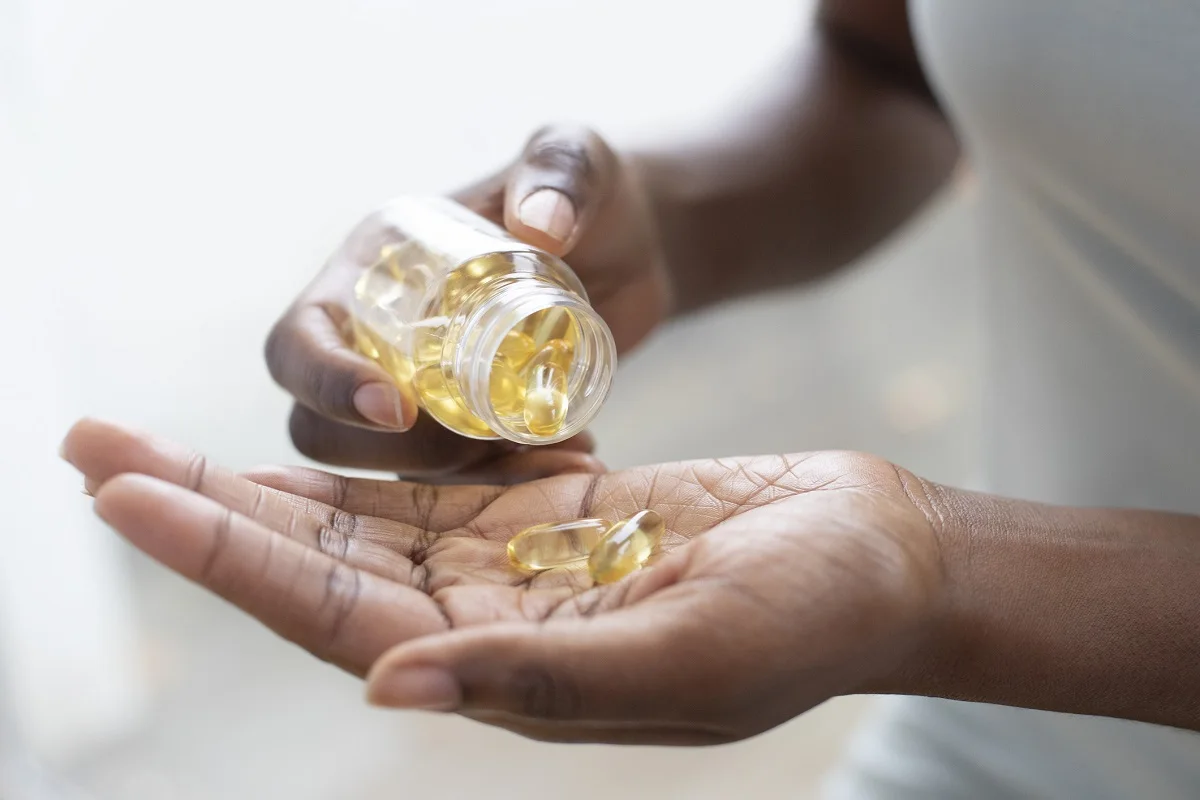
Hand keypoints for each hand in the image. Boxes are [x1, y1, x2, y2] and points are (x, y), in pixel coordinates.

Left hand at [63, 419, 942, 744]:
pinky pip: (427, 483)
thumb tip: (385, 682)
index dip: (223, 555)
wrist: (871, 556)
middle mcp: (489, 622)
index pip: (330, 614)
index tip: (125, 491)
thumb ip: (541, 675)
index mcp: (508, 669)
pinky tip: (296, 434)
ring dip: (255, 480)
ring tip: (156, 441)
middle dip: (201, 509)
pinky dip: (356, 457)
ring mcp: (515, 563)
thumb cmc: (808, 615)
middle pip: (314, 563)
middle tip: (89, 449)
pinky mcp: (547, 509)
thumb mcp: (687, 656)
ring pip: (356, 520)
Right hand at [265, 126, 670, 481]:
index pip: (299, 340)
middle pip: (324, 427)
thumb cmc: (591, 193)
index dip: (326, 383)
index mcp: (371, 269)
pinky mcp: (469, 428)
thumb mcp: (579, 162)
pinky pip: (461, 481)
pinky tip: (577, 458)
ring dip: (465, 480)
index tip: (399, 409)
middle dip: (401, 452)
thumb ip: (561, 174)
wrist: (636, 248)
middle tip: (491, 442)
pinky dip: (510, 485)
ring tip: (556, 455)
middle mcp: (379, 335)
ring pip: (395, 467)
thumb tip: (541, 227)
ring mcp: (422, 388)